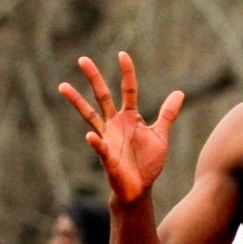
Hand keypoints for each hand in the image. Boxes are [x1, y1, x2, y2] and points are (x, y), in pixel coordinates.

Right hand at [58, 53, 184, 205]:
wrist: (140, 188)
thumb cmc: (147, 163)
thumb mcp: (160, 135)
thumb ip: (167, 114)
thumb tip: (179, 92)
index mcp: (129, 117)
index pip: (128, 90)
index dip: (127, 73)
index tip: (122, 55)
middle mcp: (115, 124)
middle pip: (103, 96)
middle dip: (94, 78)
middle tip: (83, 59)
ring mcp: (108, 138)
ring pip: (90, 116)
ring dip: (77, 102)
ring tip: (63, 86)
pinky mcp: (107, 156)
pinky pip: (100, 147)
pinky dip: (96, 143)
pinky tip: (90, 137)